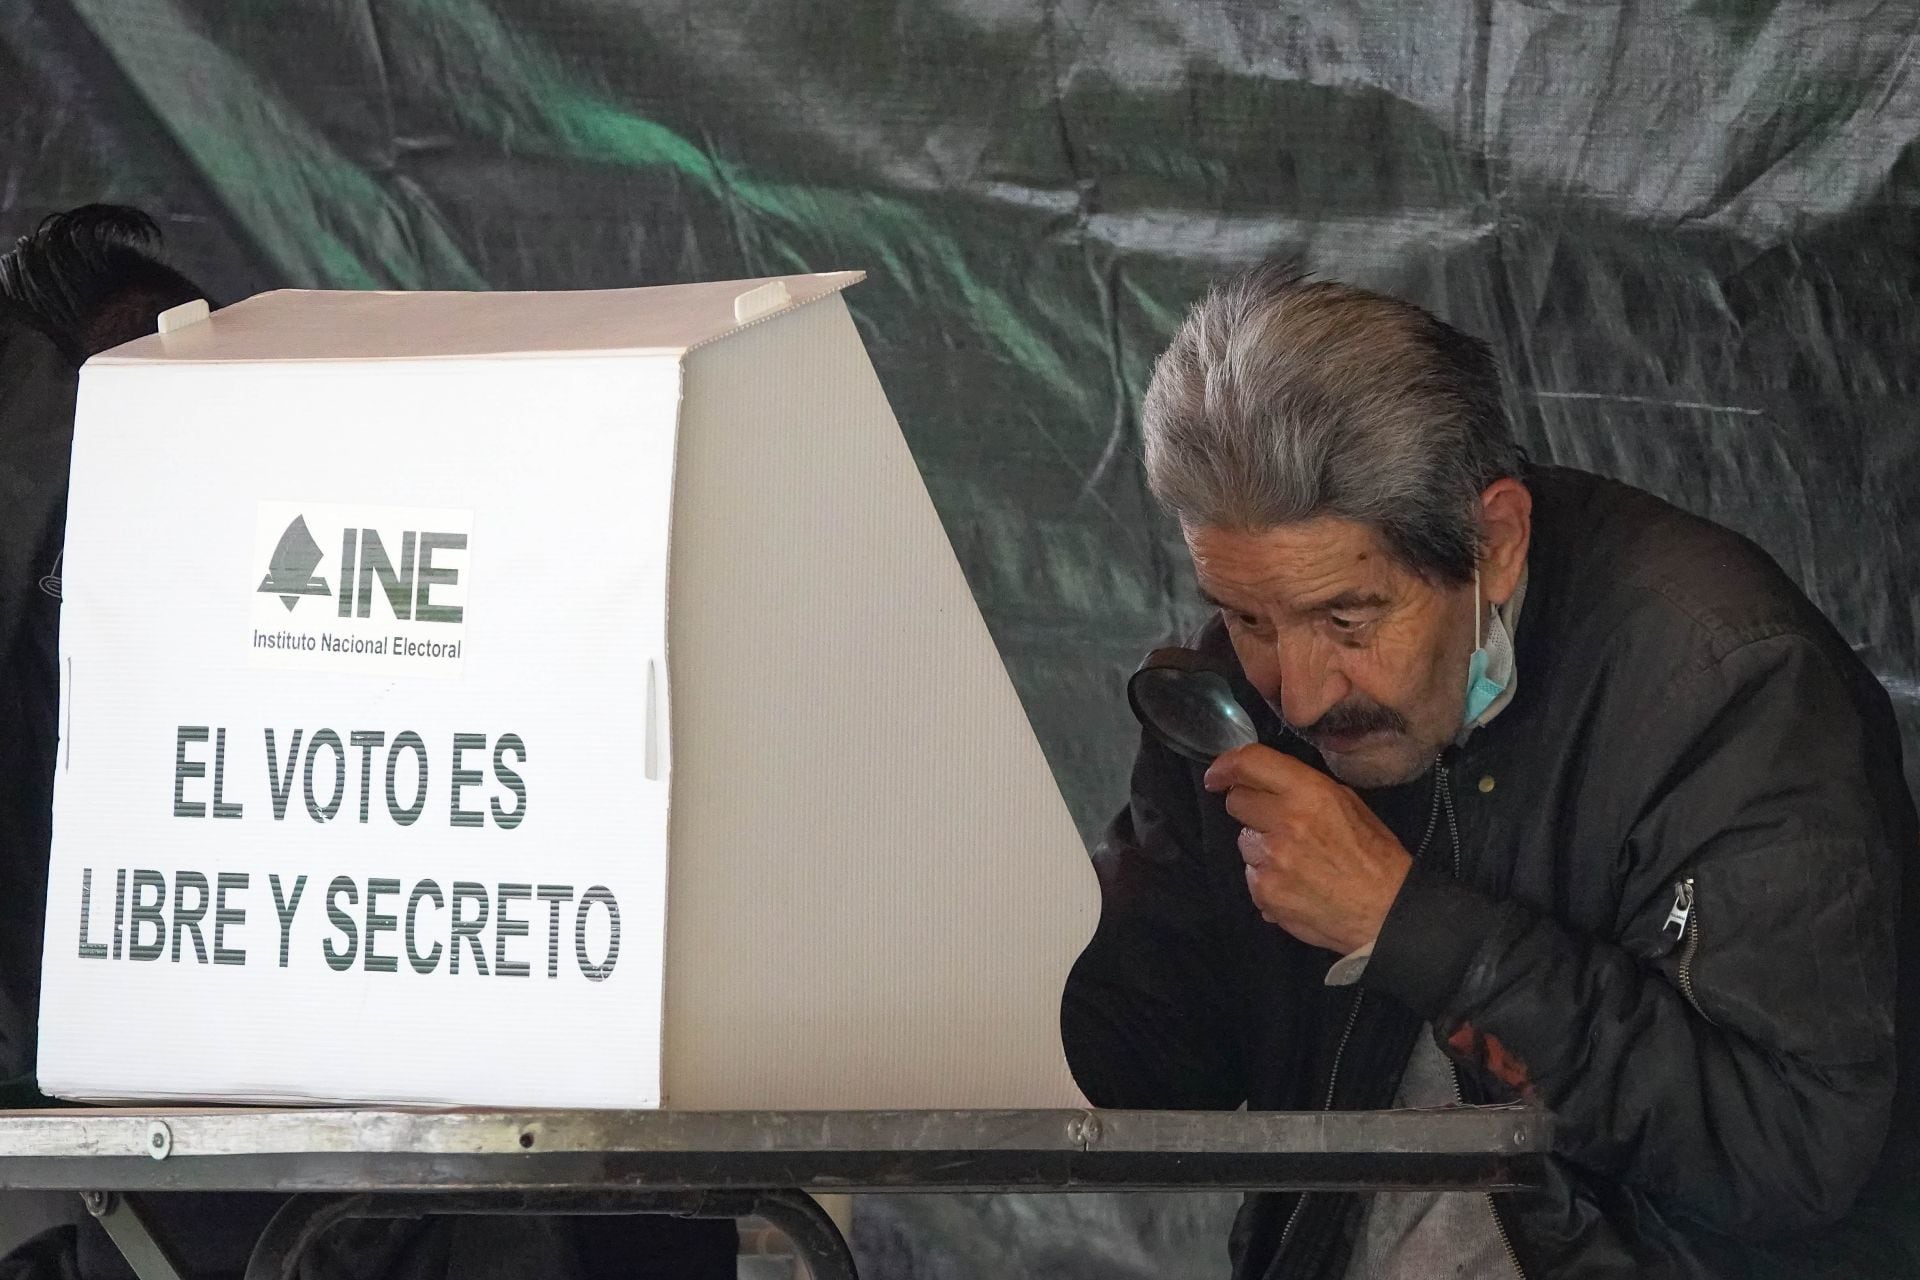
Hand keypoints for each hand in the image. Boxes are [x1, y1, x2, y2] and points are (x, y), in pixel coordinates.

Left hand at [1203, 744, 1412, 954]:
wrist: (1386, 911)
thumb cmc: (1373, 855)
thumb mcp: (1347, 802)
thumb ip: (1304, 788)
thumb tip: (1266, 782)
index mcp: (1309, 793)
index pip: (1250, 763)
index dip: (1226, 765)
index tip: (1218, 774)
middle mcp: (1285, 822)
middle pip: (1236, 802)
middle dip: (1250, 808)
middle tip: (1275, 821)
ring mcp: (1271, 860)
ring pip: (1243, 841)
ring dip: (1260, 846)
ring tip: (1294, 859)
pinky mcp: (1264, 892)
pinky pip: (1252, 875)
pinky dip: (1267, 878)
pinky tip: (1295, 883)